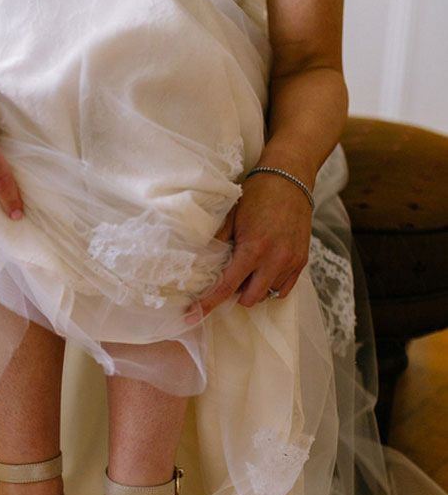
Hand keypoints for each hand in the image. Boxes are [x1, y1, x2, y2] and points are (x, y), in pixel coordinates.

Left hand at [186, 171, 312, 321]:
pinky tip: (264, 271)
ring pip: (266, 295)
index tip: (192, 316)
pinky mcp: (302, 261)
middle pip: (248, 299)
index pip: (226, 287)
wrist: (290, 178)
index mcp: (253, 249)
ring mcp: (291, 262)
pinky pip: (283, 290)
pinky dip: (270, 286)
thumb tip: (197, 263)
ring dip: (254, 289)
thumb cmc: (257, 195)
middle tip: (231, 275)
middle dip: (236, 294)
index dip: (207, 304)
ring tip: (250, 268)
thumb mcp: (231, 216)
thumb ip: (217, 242)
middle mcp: (275, 259)